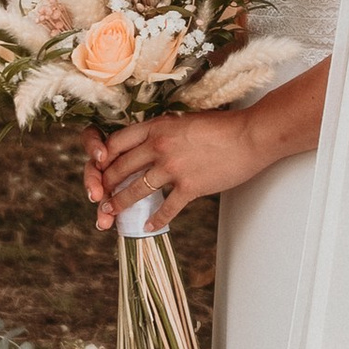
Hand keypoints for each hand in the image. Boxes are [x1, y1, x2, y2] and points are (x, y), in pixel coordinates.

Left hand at [85, 108, 262, 232]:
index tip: (99, 168)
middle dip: (105, 185)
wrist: (250, 136)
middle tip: (98, 196)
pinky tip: (148, 227)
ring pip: (137, 190)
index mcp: (158, 127)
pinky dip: (156, 220)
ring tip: (110, 214)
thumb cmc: (223, 126)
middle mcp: (160, 146)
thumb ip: (165, 131)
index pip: (117, 142)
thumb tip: (151, 143)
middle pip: (121, 168)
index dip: (103, 158)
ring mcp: (174, 168)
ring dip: (120, 204)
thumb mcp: (185, 120)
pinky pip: (167, 208)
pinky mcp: (190, 187)